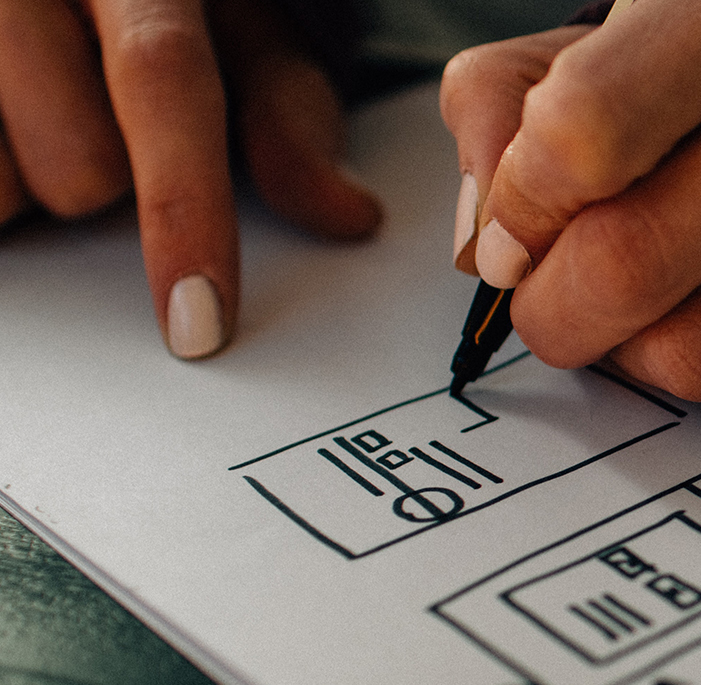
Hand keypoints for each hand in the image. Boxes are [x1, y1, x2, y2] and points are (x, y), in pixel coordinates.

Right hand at [0, 0, 380, 357]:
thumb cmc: (166, 6)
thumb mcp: (244, 37)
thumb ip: (291, 116)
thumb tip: (348, 215)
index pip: (164, 78)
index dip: (186, 205)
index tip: (200, 318)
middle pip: (82, 162)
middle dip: (110, 183)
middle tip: (109, 128)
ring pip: (4, 189)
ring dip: (32, 182)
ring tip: (44, 119)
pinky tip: (9, 137)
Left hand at [440, 0, 700, 401]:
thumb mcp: (608, 26)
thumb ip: (508, 98)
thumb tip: (483, 239)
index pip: (589, 128)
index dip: (521, 197)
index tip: (510, 216)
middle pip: (630, 255)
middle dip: (546, 299)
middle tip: (537, 281)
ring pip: (678, 337)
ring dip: (603, 340)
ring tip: (610, 286)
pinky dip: (666, 355)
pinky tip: (677, 302)